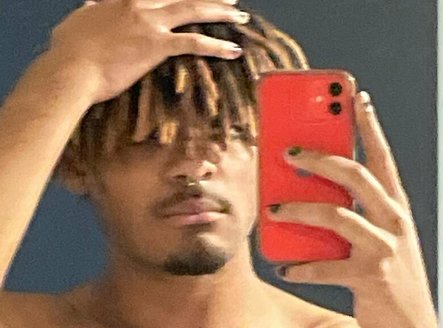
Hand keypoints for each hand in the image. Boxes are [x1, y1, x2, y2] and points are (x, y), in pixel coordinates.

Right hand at [49, 0, 246, 104]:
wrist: (71, 71)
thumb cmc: (69, 54)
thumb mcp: (78, 23)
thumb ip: (91, 12)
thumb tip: (91, 6)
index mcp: (121, 0)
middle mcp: (138, 5)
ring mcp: (150, 23)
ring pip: (193, 10)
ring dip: (220, 12)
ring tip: (239, 15)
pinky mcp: (157, 45)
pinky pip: (194, 43)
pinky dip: (217, 46)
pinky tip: (234, 50)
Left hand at [266, 91, 439, 327]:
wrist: (409, 326)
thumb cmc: (386, 276)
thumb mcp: (376, 240)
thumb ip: (350, 218)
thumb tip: (303, 200)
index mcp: (395, 208)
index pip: (382, 158)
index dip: (369, 126)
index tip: (355, 98)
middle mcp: (393, 221)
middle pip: (354, 175)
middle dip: (318, 158)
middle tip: (286, 151)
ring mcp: (384, 248)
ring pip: (336, 215)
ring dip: (298, 208)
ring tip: (272, 207)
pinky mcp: (370, 277)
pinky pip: (325, 267)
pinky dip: (301, 267)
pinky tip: (283, 267)